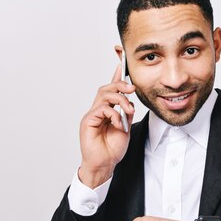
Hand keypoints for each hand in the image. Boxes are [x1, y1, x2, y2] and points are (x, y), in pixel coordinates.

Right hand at [79, 63, 135, 187]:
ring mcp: (93, 114)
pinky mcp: (88, 121)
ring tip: (128, 110)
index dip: (117, 72)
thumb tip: (131, 102)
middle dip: (121, 84)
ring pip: (104, 94)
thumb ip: (127, 114)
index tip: (121, 56)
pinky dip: (114, 114)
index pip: (113, 87)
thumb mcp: (126, 128)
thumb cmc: (113, 149)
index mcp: (109, 109)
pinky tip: (118, 124)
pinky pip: (102, 109)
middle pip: (107, 87)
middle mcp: (99, 109)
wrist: (104, 165)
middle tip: (132, 89)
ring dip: (120, 100)